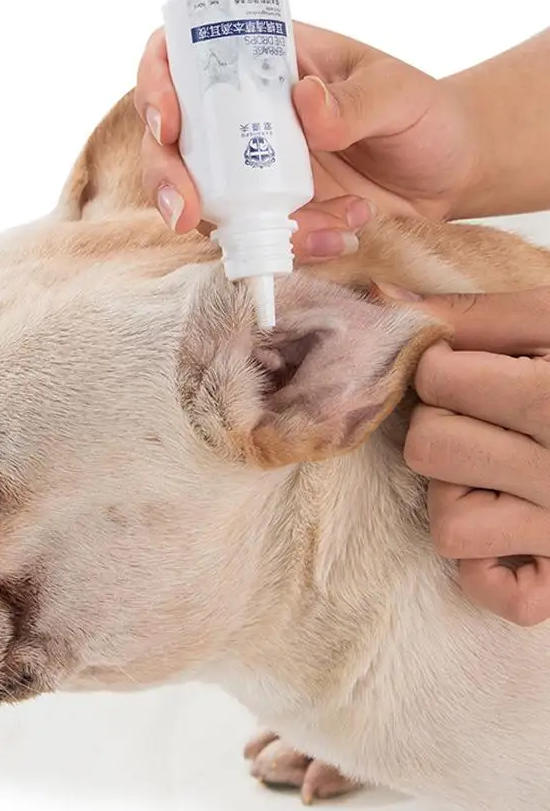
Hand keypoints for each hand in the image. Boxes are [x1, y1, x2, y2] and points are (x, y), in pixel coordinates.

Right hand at [134, 23, 478, 262]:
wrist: (450, 175)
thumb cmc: (425, 115)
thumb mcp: (401, 95)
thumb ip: (357, 100)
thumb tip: (304, 104)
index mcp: (261, 61)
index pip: (180, 57)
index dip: (155, 85)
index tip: (169, 123)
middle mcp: (240, 114)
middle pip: (169, 140)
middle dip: (166, 179)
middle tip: (189, 214)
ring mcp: (247, 167)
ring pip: (200, 198)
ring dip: (241, 226)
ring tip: (325, 227)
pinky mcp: (265, 213)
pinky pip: (248, 237)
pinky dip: (286, 246)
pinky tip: (341, 235)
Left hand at [398, 288, 549, 626]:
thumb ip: (480, 314)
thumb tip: (385, 305)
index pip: (435, 379)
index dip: (443, 365)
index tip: (475, 367)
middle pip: (428, 448)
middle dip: (443, 423)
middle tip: (488, 416)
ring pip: (447, 525)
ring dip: (458, 493)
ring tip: (502, 467)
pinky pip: (493, 591)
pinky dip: (488, 564)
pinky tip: (512, 523)